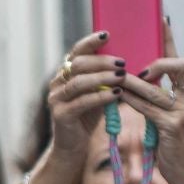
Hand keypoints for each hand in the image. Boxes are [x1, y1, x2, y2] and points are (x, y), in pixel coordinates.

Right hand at [18, 32, 123, 183]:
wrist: (72, 149)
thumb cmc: (87, 118)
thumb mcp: (96, 93)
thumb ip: (104, 78)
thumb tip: (127, 60)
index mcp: (65, 74)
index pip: (76, 52)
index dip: (90, 42)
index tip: (107, 34)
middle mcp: (57, 83)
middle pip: (78, 64)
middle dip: (101, 61)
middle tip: (122, 62)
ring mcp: (56, 99)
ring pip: (79, 82)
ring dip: (103, 77)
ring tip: (122, 76)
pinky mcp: (61, 115)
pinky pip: (82, 102)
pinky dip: (101, 96)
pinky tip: (116, 94)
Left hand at [117, 17, 183, 183]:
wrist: (182, 171)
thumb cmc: (168, 142)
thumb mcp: (163, 114)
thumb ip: (153, 95)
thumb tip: (133, 74)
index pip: (179, 59)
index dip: (170, 38)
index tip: (162, 17)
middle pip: (180, 66)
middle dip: (158, 61)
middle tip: (137, 67)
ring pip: (158, 89)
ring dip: (136, 82)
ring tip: (120, 76)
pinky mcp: (173, 127)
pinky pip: (149, 108)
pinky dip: (133, 100)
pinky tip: (120, 95)